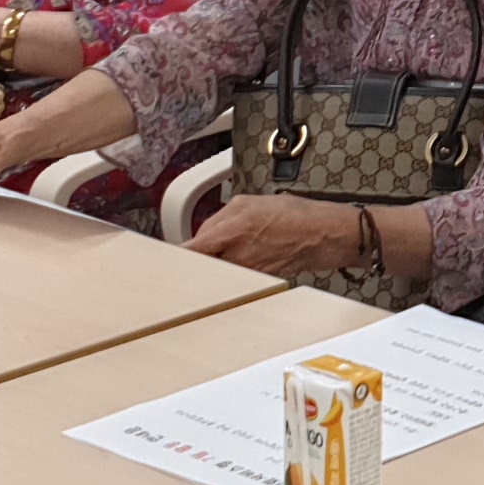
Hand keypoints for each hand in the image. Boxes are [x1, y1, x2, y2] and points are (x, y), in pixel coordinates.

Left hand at [190, 194, 366, 278]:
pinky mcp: (255, 282)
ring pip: (216, 272)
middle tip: (192, 253)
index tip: (161, 256)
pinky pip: (233, 276)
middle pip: (200, 265)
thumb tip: (203, 234)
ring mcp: (245, 273)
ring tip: (229, 250)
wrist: (322, 235)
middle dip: (196, 257)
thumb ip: (218, 219)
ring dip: (214, 262)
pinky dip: (232, 269)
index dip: (174, 256)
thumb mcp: (249, 202)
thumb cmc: (294, 216)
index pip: (190, 251)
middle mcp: (235, 258)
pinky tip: (244, 258)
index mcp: (231, 232)